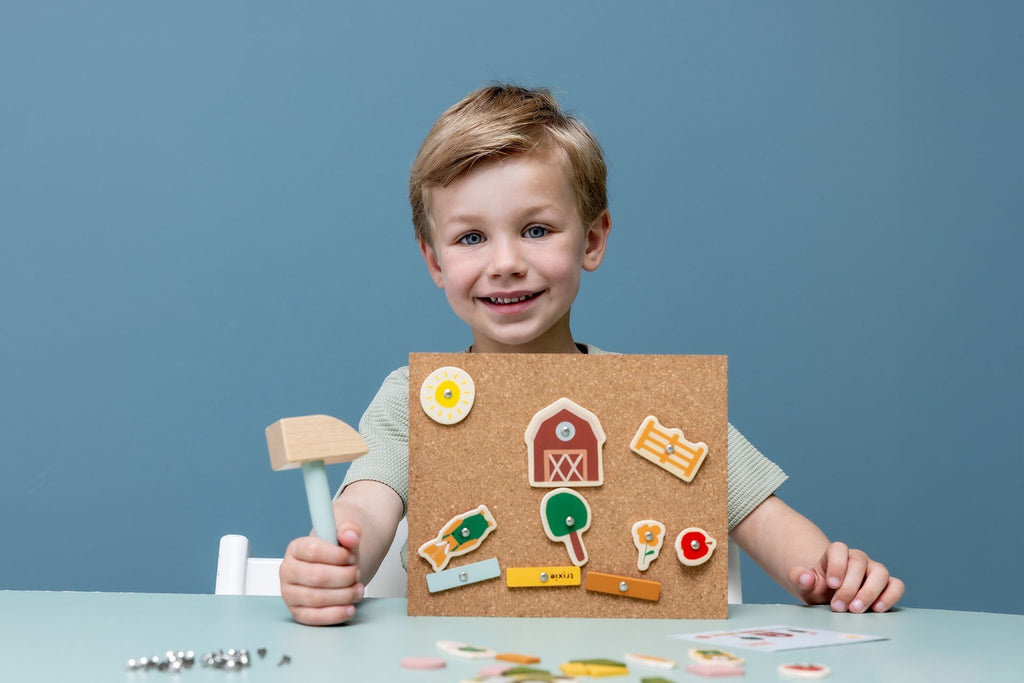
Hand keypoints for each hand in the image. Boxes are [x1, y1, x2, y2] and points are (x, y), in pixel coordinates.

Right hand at [279, 522, 363, 624]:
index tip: (351, 558)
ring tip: (358, 589)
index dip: (336, 555)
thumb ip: (349, 531)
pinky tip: (350, 608)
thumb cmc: (337, 556)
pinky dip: (335, 614)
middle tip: (357, 574)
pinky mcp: (297, 612)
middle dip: (344, 576)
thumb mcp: (344, 539)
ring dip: (344, 595)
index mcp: (296, 548)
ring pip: (316, 598)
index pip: (312, 551)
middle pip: (316, 576)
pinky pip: (314, 617)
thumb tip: (351, 535)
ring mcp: (290, 593)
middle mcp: (288, 570)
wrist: (336, 572)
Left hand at [788, 542, 904, 612]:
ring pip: (880, 572)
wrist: (831, 597)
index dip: (837, 565)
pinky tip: (877, 608)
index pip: (839, 549)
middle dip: (849, 587)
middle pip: (859, 564)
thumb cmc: (819, 588)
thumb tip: (805, 576)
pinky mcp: (887, 585)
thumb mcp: (805, 585)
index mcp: (836, 554)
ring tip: (856, 609)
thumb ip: (800, 578)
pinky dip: (890, 596)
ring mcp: (874, 570)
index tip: (831, 585)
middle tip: (839, 607)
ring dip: (869, 592)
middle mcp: (858, 559)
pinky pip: (896, 585)